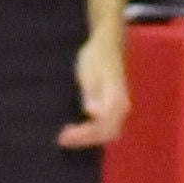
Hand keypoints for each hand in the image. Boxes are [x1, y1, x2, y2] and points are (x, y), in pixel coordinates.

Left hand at [60, 29, 129, 150]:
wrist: (106, 43)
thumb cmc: (96, 56)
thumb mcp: (89, 72)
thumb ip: (92, 93)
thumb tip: (93, 112)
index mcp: (116, 98)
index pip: (102, 127)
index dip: (83, 136)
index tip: (63, 135)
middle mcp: (122, 106)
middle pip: (107, 133)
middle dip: (85, 139)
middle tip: (62, 138)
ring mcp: (120, 106)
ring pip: (107, 131)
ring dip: (88, 137)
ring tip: (67, 135)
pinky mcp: (114, 106)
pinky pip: (105, 125)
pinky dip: (91, 131)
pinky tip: (77, 128)